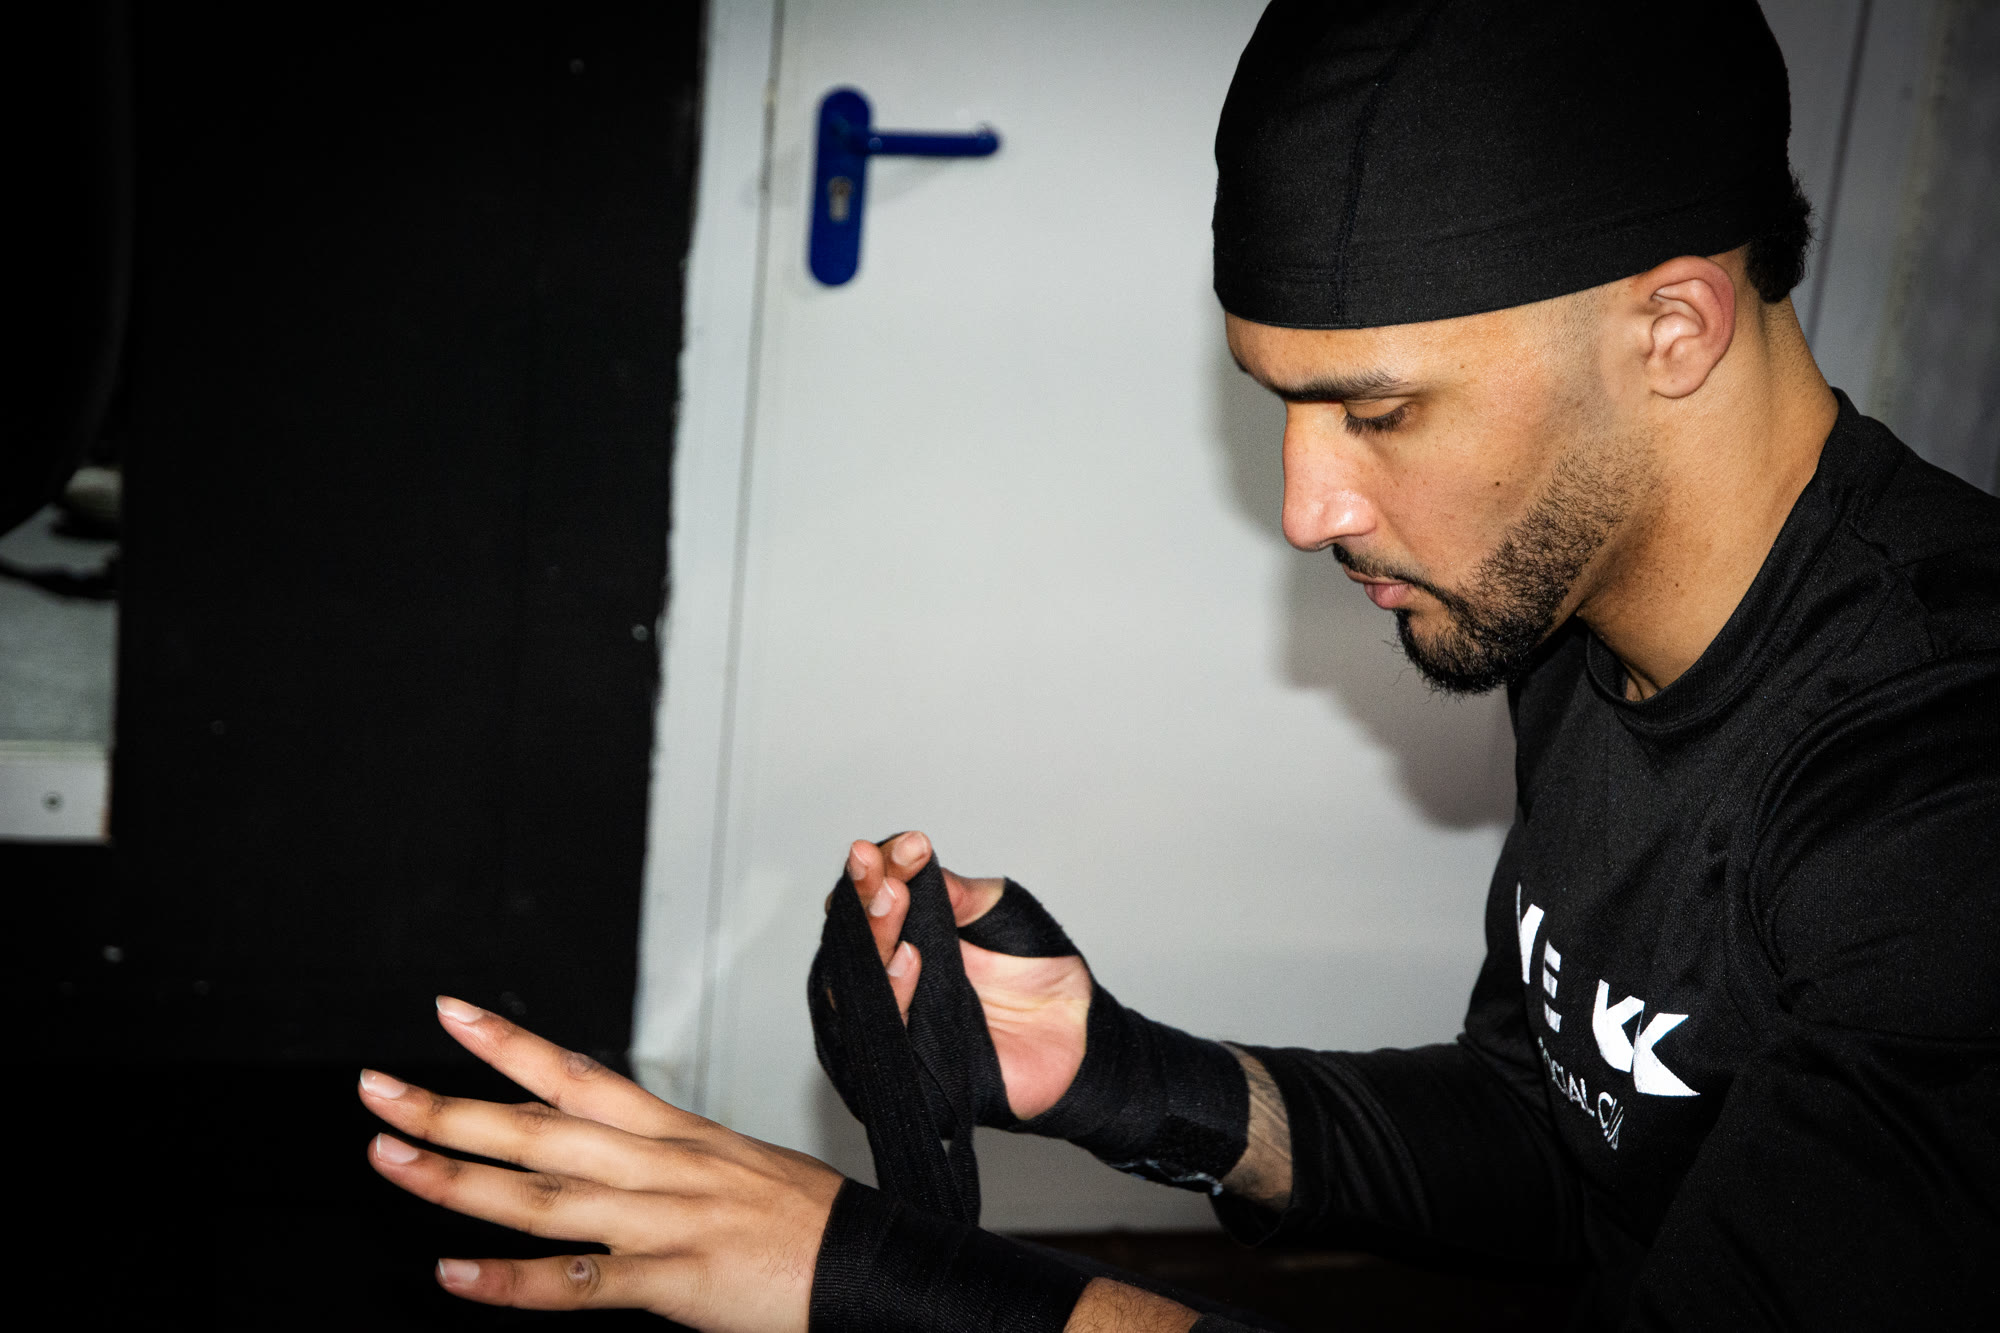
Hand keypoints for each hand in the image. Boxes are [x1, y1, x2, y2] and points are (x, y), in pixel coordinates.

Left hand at [360, 996, 843, 1330]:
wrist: (875, 1265)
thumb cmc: (806, 1222)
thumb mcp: (732, 1167)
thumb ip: (660, 1161)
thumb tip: (597, 1154)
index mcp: (675, 1134)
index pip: (577, 1074)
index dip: (509, 1043)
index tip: (449, 1013)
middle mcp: (662, 1167)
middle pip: (541, 1128)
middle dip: (452, 1107)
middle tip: (376, 1089)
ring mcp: (667, 1223)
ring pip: (546, 1195)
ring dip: (459, 1179)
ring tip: (389, 1160)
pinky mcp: (679, 1282)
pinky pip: (584, 1282)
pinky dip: (515, 1283)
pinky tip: (455, 1278)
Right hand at [840, 831, 1091, 1118]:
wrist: (1079, 1033)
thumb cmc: (1037, 970)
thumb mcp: (1000, 913)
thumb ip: (959, 893)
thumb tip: (915, 861)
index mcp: (907, 933)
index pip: (873, 898)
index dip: (881, 870)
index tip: (908, 847)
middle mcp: (892, 976)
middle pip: (855, 938)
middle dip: (867, 898)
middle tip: (883, 872)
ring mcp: (898, 1020)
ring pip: (860, 982)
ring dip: (873, 936)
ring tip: (891, 898)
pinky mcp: (911, 1065)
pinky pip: (888, 1032)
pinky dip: (894, 991)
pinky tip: (908, 956)